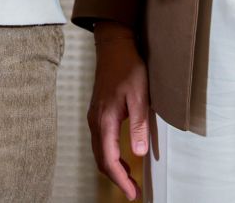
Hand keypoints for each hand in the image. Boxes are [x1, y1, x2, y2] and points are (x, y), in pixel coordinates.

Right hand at [88, 23, 151, 200]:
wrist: (114, 47)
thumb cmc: (127, 67)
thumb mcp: (140, 95)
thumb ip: (138, 124)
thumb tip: (138, 152)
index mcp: (105, 120)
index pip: (109, 159)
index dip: (120, 180)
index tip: (131, 192)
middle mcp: (96, 121)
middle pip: (101, 159)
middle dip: (116, 178)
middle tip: (132, 191)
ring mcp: (94, 117)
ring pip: (100, 151)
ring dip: (113, 168)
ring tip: (129, 179)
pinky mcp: (98, 113)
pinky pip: (101, 141)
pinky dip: (110, 155)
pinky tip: (123, 157)